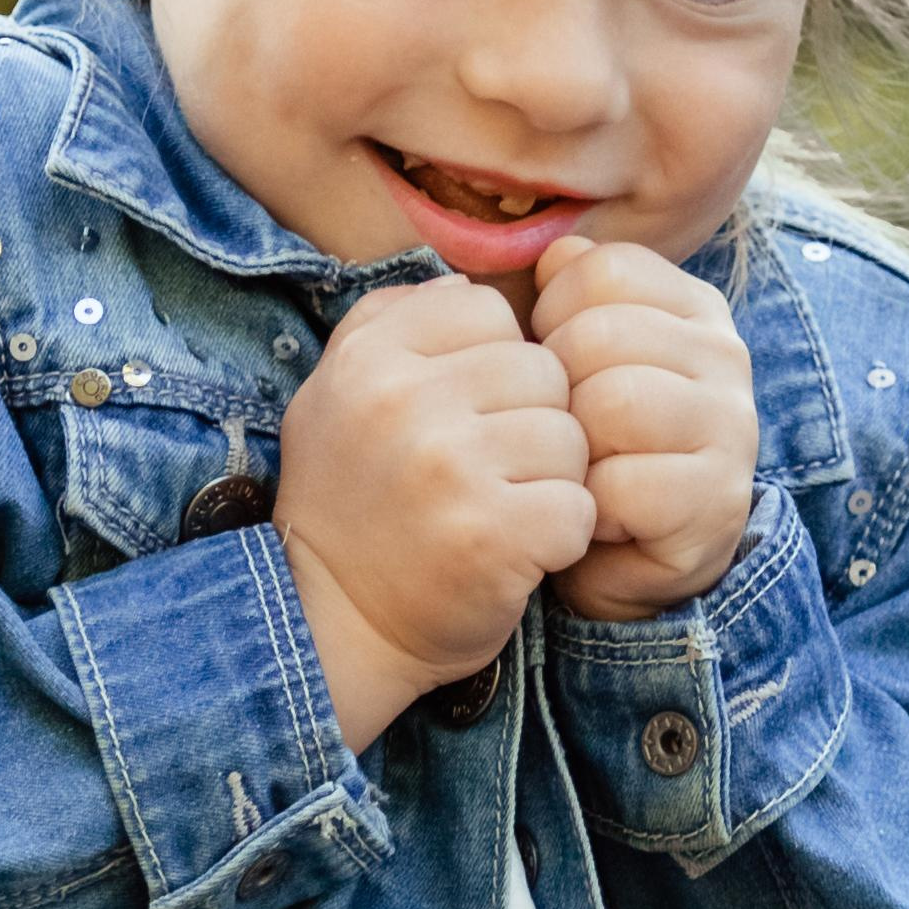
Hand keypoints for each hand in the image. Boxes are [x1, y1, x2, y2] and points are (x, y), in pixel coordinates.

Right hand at [275, 276, 595, 753]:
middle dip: (533, 422)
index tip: (466, 415)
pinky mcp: (492, 533)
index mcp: (369, 354)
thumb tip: (467, 281)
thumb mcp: (338, 395)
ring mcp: (447, 466)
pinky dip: (563, 538)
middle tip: (490, 474)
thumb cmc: (351, 507)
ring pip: (570, 436)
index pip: (487, 308)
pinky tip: (518, 551)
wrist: (329, 627)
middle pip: (542, 369)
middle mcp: (402, 400)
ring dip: (553, 481)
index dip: (496, 363)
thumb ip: (393, 324)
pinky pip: (579, 506)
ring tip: (502, 510)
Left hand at [530, 236, 757, 621]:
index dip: (551, 318)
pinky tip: (601, 518)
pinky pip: (619, 484)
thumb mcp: (569, 357)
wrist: (624, 558)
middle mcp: (725, 355)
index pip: (599, 269)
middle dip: (556, 392)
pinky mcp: (718, 501)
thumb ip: (559, 294)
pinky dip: (590, 508)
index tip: (559, 369)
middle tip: (568, 433)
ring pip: (611, 403)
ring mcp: (732, 427)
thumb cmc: (590, 445)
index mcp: (690, 305)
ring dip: (573, 449)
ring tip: (583, 471)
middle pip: (598, 335)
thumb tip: (550, 251)